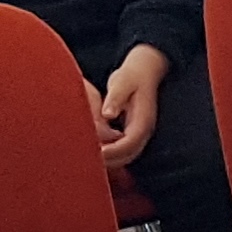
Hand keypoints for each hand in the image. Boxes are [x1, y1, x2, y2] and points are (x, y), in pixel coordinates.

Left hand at [95, 46, 167, 168]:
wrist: (145, 70)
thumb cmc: (131, 75)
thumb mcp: (122, 82)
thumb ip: (115, 98)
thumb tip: (107, 114)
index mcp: (143, 119)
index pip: (129, 143)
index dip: (113, 151)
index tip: (95, 153)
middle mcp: (144, 130)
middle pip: (129, 155)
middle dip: (109, 160)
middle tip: (86, 160)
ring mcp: (140, 132)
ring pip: (126, 155)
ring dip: (110, 160)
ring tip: (88, 158)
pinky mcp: (133, 132)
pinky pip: (123, 150)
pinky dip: (111, 154)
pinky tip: (95, 150)